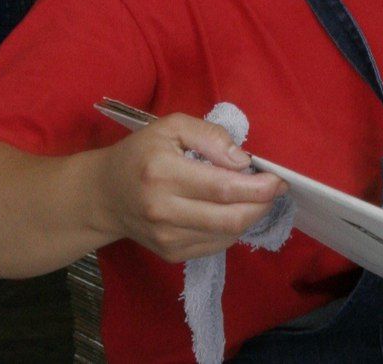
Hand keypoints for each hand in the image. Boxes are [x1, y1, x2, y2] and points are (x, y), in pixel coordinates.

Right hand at [90, 112, 287, 262]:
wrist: (104, 194)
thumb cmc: (141, 154)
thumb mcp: (171, 127)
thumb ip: (210, 135)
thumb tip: (241, 160)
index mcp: (162, 174)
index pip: (222, 188)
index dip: (258, 187)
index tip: (278, 180)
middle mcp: (163, 211)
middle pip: (231, 218)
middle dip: (262, 204)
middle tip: (273, 189)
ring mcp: (166, 238)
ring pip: (227, 235)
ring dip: (250, 216)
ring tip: (250, 196)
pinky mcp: (171, 254)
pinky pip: (217, 245)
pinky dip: (232, 228)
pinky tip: (227, 210)